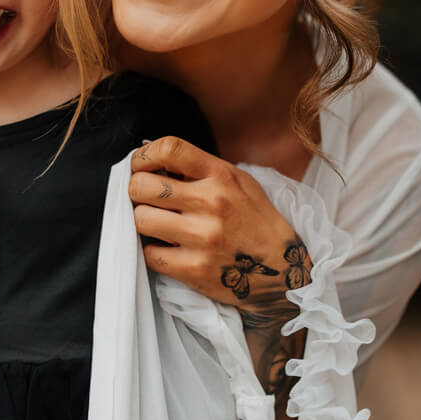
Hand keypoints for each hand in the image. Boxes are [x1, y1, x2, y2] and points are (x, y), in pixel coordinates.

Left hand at [128, 136, 310, 331]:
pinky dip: (154, 251)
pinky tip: (168, 248)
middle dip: (137, 191)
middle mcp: (210, 203)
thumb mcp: (237, 182)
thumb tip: (150, 154)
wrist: (283, 270)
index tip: (140, 166)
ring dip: (143, 221)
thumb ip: (198, 168)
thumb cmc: (255, 220)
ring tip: (158, 224)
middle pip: (142, 186)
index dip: (143, 155)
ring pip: (140, 220)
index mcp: (220, 175)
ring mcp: (202, 238)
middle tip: (146, 199)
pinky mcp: (194, 269)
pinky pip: (150, 254)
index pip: (169, 149)